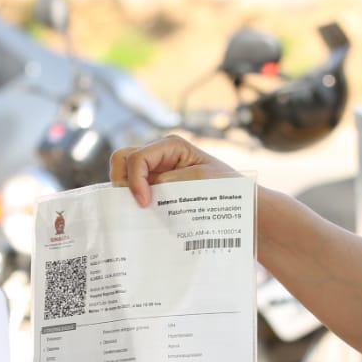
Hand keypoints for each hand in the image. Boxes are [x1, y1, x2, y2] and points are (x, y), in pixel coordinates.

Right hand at [110, 135, 239, 207]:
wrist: (239, 204)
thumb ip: (171, 183)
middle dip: (122, 181)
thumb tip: (143, 193)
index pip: (137, 158)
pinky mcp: (155, 186)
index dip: (134, 180)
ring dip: (126, 192)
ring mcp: (155, 170)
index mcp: (171, 145)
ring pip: (124, 174)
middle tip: (134, 204)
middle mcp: (159, 154)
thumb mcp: (201, 181)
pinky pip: (135, 190)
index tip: (144, 203)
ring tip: (139, 211)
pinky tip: (143, 216)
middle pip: (122, 159)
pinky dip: (133, 200)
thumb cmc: (226, 187)